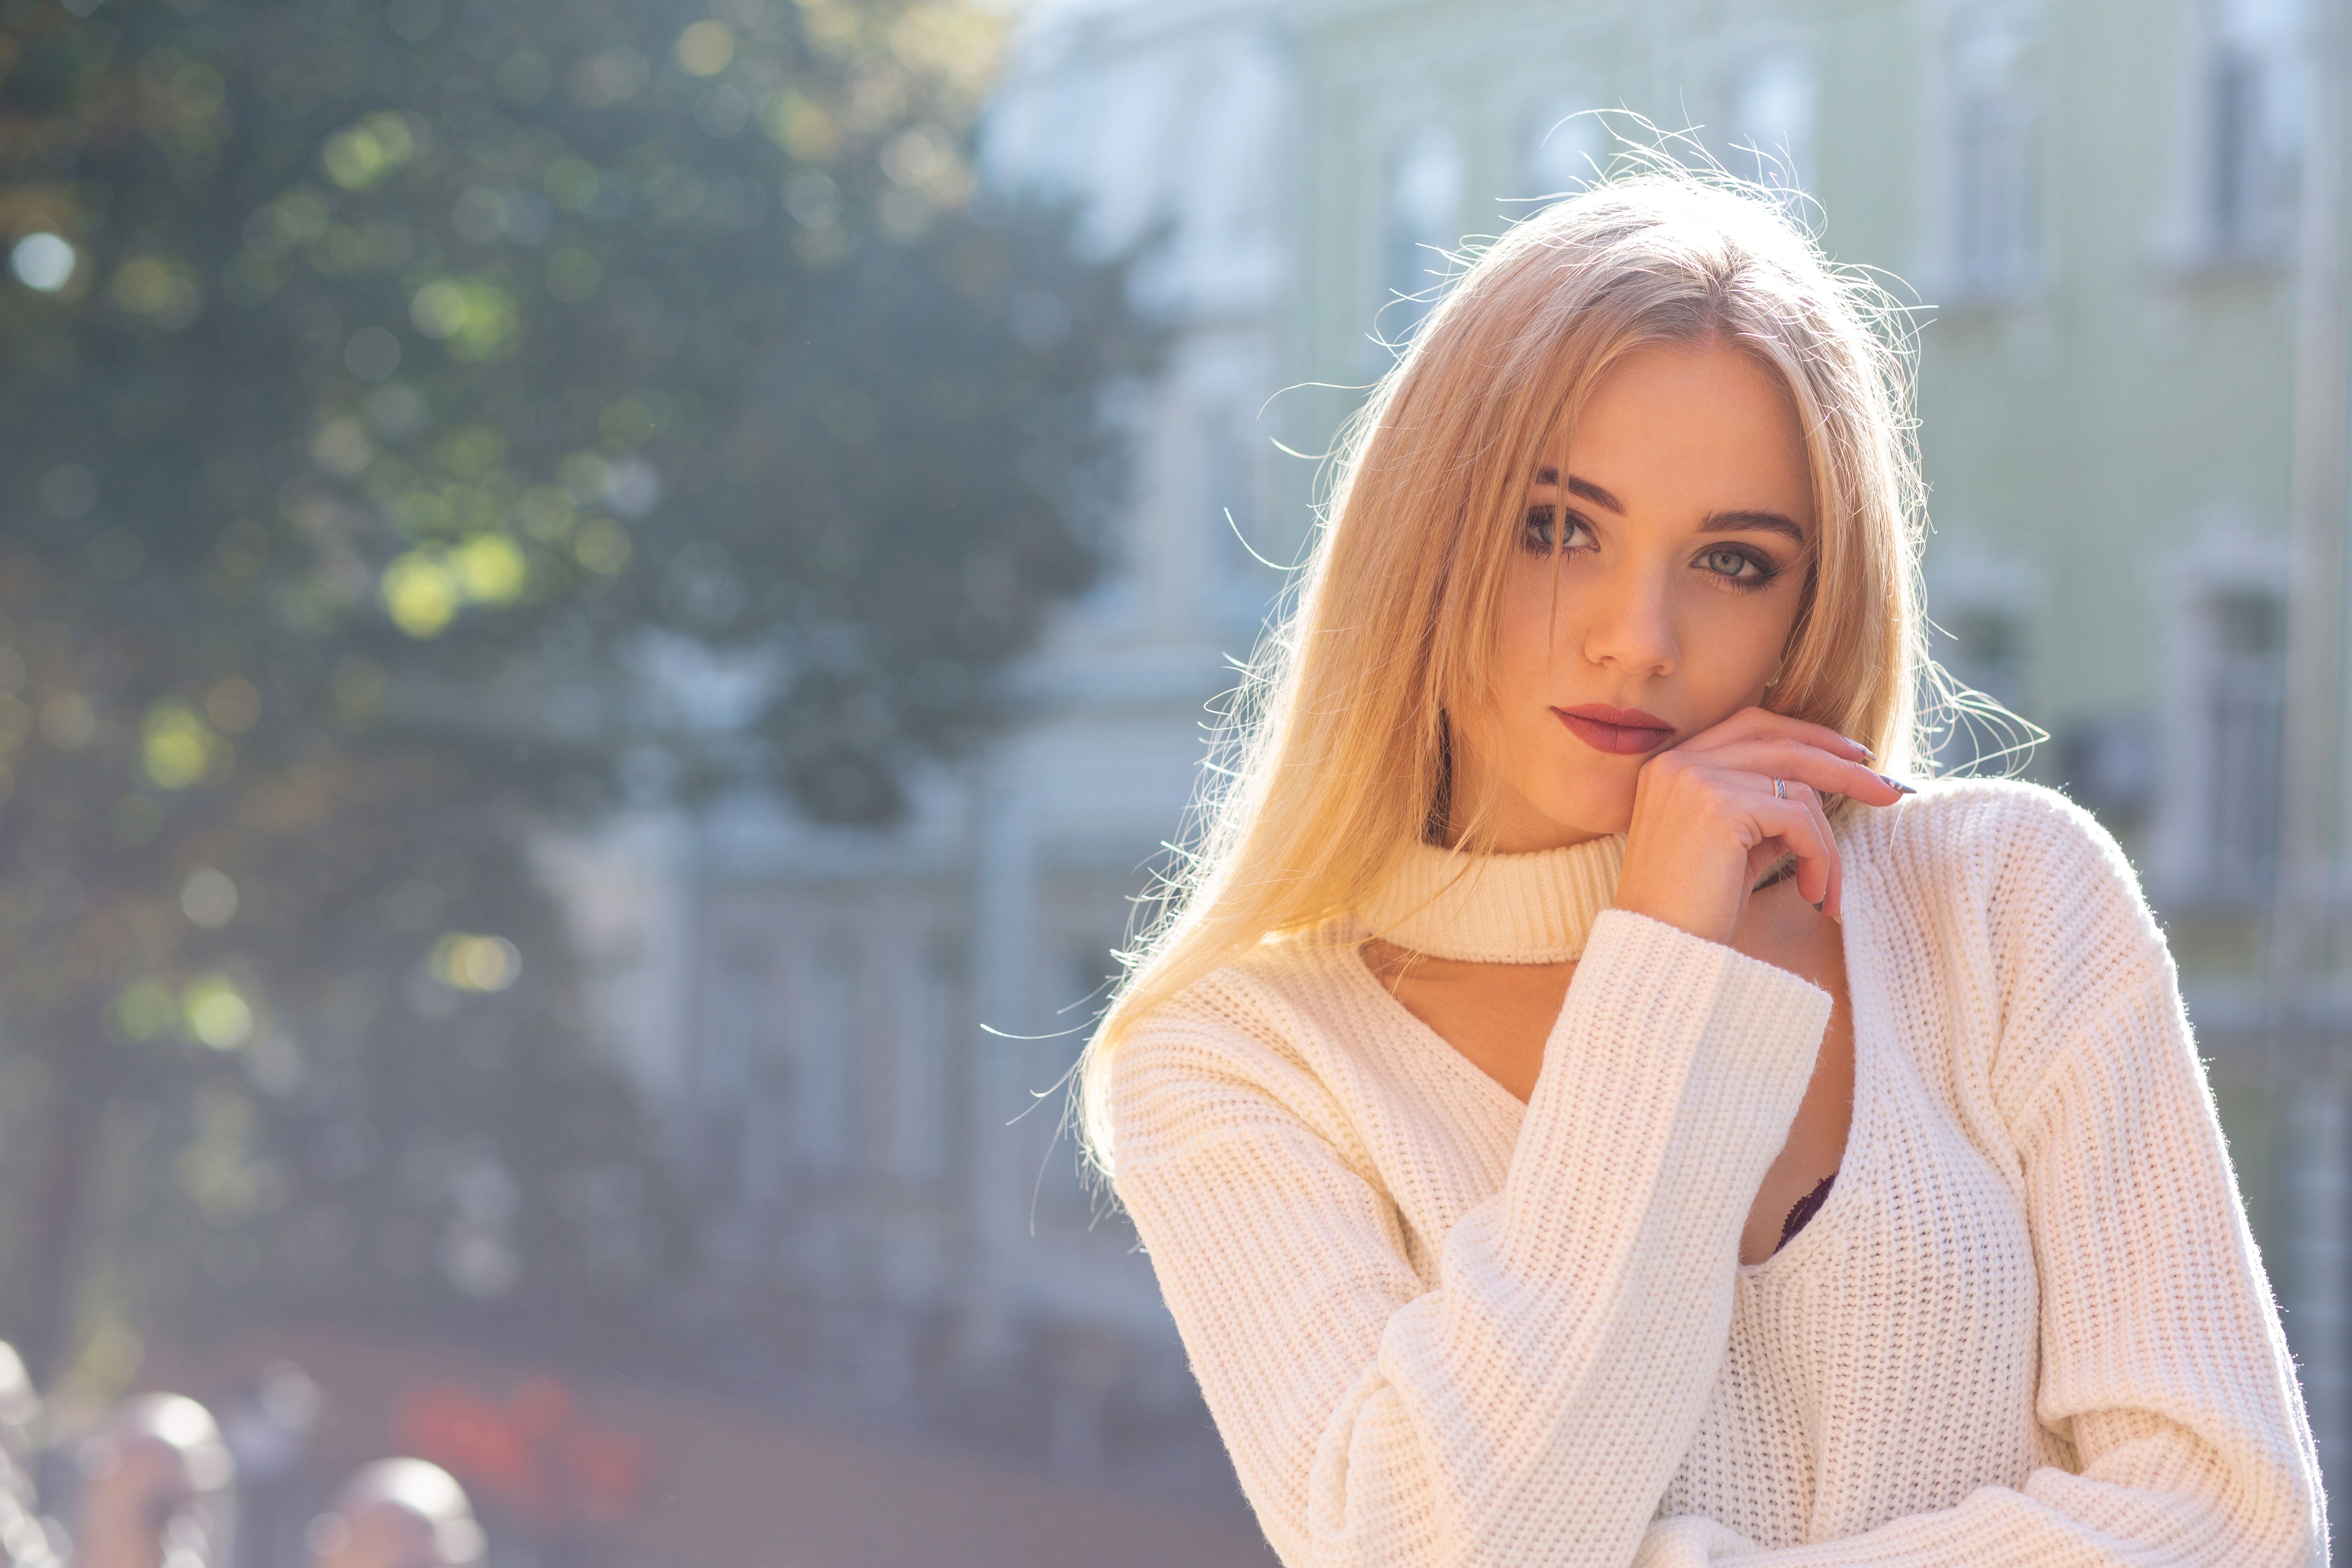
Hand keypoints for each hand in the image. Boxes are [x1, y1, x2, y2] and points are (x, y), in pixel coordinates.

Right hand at [1611, 706, 1912, 945]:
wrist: (1659, 953)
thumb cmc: (1690, 912)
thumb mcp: (1728, 848)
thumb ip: (1761, 812)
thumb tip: (1814, 795)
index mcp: (1671, 765)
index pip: (1751, 725)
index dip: (1807, 734)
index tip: (1851, 756)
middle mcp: (1679, 762)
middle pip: (1782, 744)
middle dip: (1843, 768)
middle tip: (1889, 792)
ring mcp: (1696, 780)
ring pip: (1797, 789)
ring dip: (1827, 842)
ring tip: (1827, 888)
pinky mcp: (1720, 807)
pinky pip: (1799, 819)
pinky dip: (1820, 856)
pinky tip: (1813, 893)